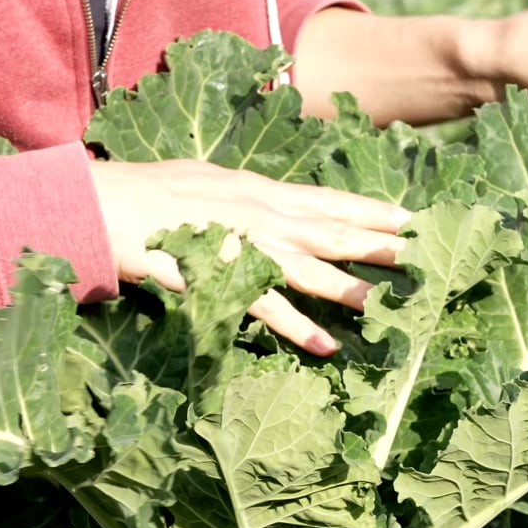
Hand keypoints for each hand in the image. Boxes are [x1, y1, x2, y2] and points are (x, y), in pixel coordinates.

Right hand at [88, 158, 409, 355]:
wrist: (97, 204)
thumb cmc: (144, 192)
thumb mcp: (204, 181)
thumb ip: (240, 193)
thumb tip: (265, 200)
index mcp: (257, 189)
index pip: (328, 199)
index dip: (372, 209)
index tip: (413, 218)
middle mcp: (259, 213)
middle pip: (333, 230)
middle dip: (383, 243)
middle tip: (430, 255)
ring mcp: (241, 246)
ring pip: (310, 269)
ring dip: (354, 288)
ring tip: (395, 304)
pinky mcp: (217, 278)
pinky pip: (264, 308)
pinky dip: (297, 328)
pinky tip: (326, 346)